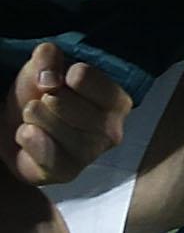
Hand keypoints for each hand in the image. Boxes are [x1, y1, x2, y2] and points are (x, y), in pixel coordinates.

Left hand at [12, 45, 127, 188]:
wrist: (18, 127)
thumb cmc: (40, 95)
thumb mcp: (42, 70)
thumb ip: (47, 59)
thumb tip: (48, 61)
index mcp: (116, 101)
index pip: (104, 88)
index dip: (78, 78)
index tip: (65, 75)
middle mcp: (112, 131)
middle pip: (81, 113)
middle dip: (53, 101)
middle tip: (43, 99)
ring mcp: (89, 155)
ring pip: (65, 135)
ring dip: (39, 120)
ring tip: (30, 116)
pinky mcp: (66, 173)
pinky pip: (51, 160)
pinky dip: (34, 143)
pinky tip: (25, 132)